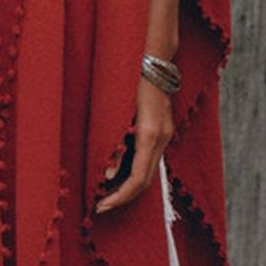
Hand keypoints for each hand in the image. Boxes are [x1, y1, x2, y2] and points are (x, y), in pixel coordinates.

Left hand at [94, 77, 173, 212]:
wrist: (151, 59)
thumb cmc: (128, 81)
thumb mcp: (115, 113)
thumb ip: (113, 146)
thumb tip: (108, 176)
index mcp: (150, 135)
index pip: (138, 180)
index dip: (120, 197)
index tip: (100, 206)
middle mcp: (162, 138)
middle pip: (146, 181)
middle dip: (123, 196)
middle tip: (99, 205)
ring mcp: (165, 134)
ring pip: (149, 171)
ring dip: (129, 186)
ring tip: (105, 194)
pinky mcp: (162, 130)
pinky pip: (150, 159)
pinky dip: (134, 172)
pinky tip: (117, 175)